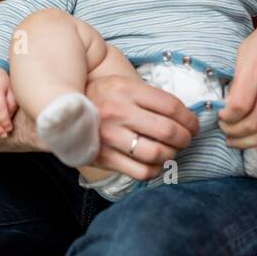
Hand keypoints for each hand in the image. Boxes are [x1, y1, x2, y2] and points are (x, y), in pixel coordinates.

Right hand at [82, 73, 199, 180]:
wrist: (62, 111)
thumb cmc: (102, 97)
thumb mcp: (122, 84)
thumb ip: (149, 96)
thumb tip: (184, 114)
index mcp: (127, 90)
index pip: (171, 106)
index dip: (189, 118)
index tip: (193, 125)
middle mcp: (119, 112)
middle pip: (168, 131)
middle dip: (185, 138)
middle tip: (186, 139)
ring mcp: (111, 136)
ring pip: (157, 153)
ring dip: (172, 154)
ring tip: (171, 151)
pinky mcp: (104, 157)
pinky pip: (141, 171)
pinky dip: (155, 170)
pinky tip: (155, 163)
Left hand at [218, 5, 256, 148]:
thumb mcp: (249, 46)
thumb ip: (239, 76)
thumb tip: (229, 101)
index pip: (238, 106)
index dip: (226, 118)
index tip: (221, 116)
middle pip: (252, 123)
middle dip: (233, 132)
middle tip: (225, 130)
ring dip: (248, 140)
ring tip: (237, 138)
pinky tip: (256, 129)